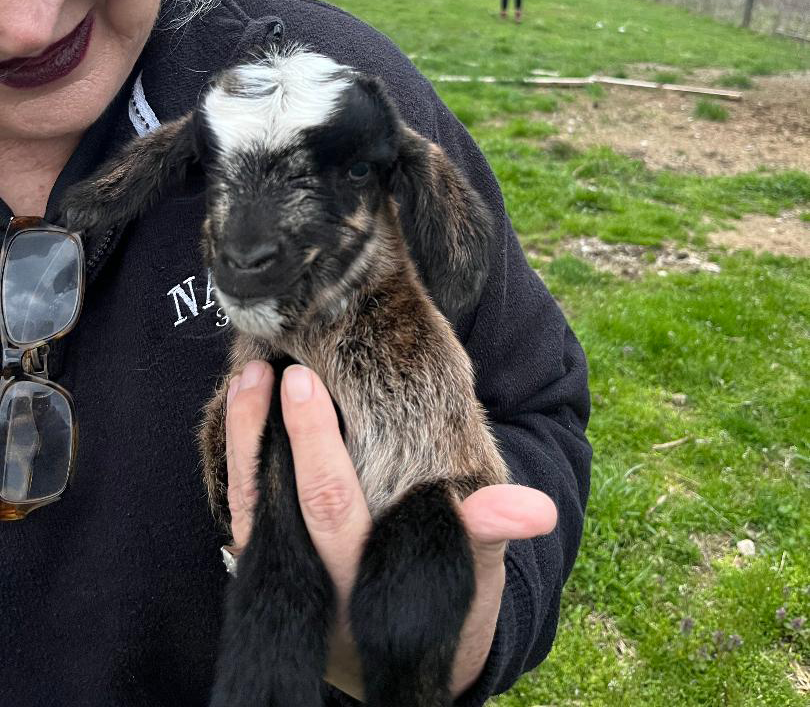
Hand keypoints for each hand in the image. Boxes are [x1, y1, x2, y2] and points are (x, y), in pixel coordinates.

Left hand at [225, 361, 557, 699]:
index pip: (333, 505)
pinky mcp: (265, 561)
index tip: (308, 382)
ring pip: (251, 499)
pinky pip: (243, 506)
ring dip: (245, 435)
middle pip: (286, 495)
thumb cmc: (447, 609)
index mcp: (364, 579)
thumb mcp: (475, 577)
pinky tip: (241, 406)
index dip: (316, 443)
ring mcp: (282, 571)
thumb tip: (535, 510)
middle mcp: (314, 578)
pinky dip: (237, 455)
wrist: (397, 665)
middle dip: (277, 429)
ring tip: (250, 374)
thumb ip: (488, 534)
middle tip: (282, 366)